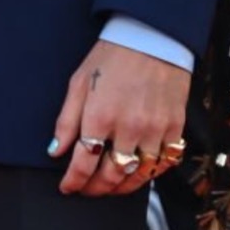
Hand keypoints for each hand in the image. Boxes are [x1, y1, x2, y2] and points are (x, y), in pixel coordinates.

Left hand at [50, 41, 188, 196]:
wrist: (151, 39)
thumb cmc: (111, 58)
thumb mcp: (79, 83)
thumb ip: (66, 120)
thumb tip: (55, 151)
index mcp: (100, 116)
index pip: (83, 163)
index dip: (73, 181)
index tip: (68, 187)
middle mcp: (128, 128)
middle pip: (111, 175)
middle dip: (95, 188)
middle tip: (86, 190)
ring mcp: (154, 130)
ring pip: (138, 175)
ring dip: (121, 187)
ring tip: (110, 187)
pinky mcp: (174, 128)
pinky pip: (163, 163)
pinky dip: (150, 174)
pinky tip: (138, 173)